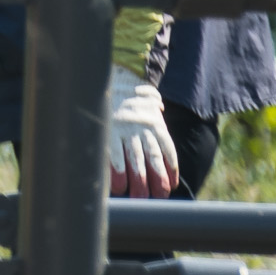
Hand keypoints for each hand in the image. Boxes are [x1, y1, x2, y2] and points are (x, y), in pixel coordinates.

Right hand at [107, 65, 179, 198]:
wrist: (106, 77)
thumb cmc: (123, 90)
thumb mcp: (143, 94)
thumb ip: (153, 103)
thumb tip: (158, 104)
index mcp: (154, 121)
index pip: (166, 149)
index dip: (169, 169)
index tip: (169, 185)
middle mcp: (141, 128)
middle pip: (151, 159)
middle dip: (155, 180)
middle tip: (157, 197)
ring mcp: (123, 131)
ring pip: (133, 161)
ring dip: (136, 181)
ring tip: (138, 197)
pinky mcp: (106, 133)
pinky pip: (113, 156)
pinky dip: (115, 172)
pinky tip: (116, 186)